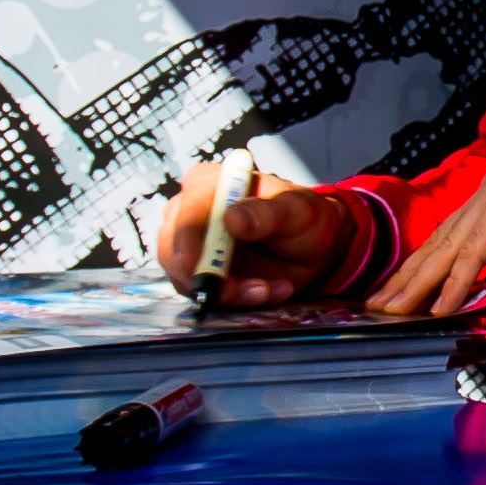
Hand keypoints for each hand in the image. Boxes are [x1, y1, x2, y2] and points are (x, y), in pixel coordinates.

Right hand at [160, 157, 343, 307]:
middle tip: (251, 289)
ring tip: (269, 289)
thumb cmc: (301, 220)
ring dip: (229, 293)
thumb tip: (231, 218)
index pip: (188, 210)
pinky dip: (236, 300)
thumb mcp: (296, 211)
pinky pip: (204, 294)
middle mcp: (189, 212)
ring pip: (187, 278)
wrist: (310, 252)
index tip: (204, 269)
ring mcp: (189, 246)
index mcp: (210, 184)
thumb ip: (267, 213)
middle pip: (174, 249)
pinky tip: (267, 291)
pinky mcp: (197, 274)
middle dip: (209, 277)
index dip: (190, 240)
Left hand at [368, 165, 485, 319]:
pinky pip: (474, 252)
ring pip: (449, 246)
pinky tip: (439, 308)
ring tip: (397, 311)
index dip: (420, 272)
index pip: (447, 239)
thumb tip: (469, 307)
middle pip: (439, 241)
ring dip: (421, 285)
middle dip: (408, 279)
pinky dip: (456, 284)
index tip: (397, 298)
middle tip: (379, 308)